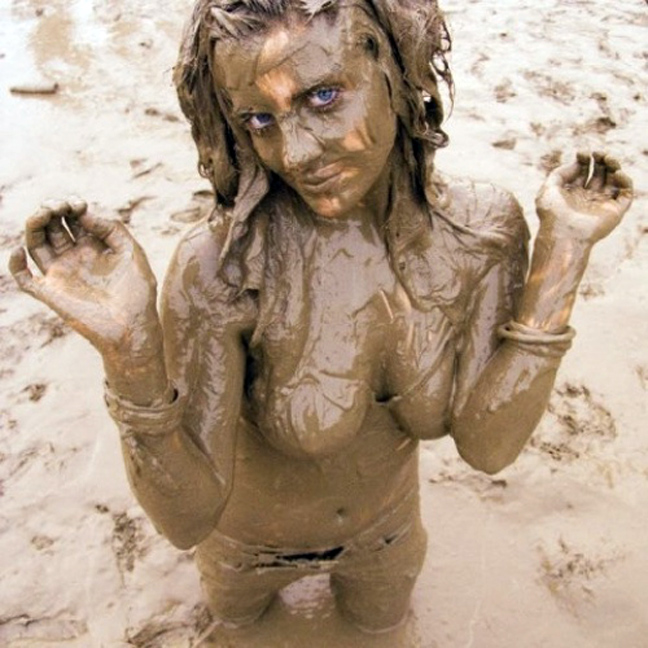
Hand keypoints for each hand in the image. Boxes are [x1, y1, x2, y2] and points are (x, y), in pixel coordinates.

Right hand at [9, 199, 160, 359]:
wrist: (133, 328)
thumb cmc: (138, 294)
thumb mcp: (133, 253)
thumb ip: (113, 229)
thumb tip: (83, 212)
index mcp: (95, 247)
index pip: (74, 218)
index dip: (72, 206)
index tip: (79, 205)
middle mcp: (75, 257)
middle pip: (53, 226)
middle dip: (51, 209)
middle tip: (58, 205)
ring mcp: (61, 274)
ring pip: (36, 243)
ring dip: (34, 225)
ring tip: (43, 213)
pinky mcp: (50, 293)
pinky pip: (23, 278)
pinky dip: (15, 264)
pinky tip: (20, 251)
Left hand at [535, 152, 632, 244]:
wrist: (563, 234)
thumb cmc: (553, 214)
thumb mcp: (548, 188)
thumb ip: (560, 172)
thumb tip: (578, 163)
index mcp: (572, 194)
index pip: (583, 172)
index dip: (584, 160)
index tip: (582, 154)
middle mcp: (588, 199)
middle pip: (600, 173)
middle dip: (601, 160)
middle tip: (599, 153)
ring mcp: (602, 205)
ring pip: (614, 180)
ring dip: (614, 166)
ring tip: (608, 158)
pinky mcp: (615, 211)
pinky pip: (626, 193)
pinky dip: (625, 180)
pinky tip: (616, 173)